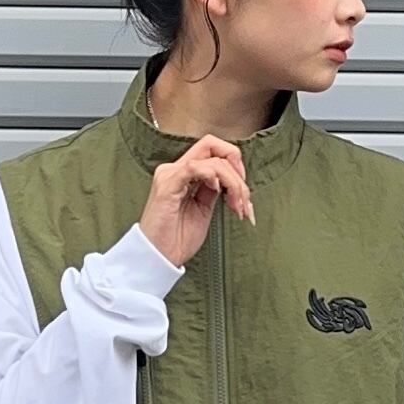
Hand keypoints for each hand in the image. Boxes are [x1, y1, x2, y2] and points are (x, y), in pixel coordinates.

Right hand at [137, 136, 254, 267]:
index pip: (212, 150)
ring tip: (237, 207)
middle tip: (244, 199)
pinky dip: (213, 176)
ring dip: (233, 182)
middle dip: (237, 170)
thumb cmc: (176, 240)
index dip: (234, 164)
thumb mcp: (202, 210)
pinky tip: (218, 190)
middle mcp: (175, 169)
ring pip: (212, 159)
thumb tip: (231, 182)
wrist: (159, 258)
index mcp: (183, 174)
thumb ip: (213, 191)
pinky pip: (195, 168)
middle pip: (213, 145)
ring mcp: (170, 175)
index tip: (243, 193)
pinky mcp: (167, 185)